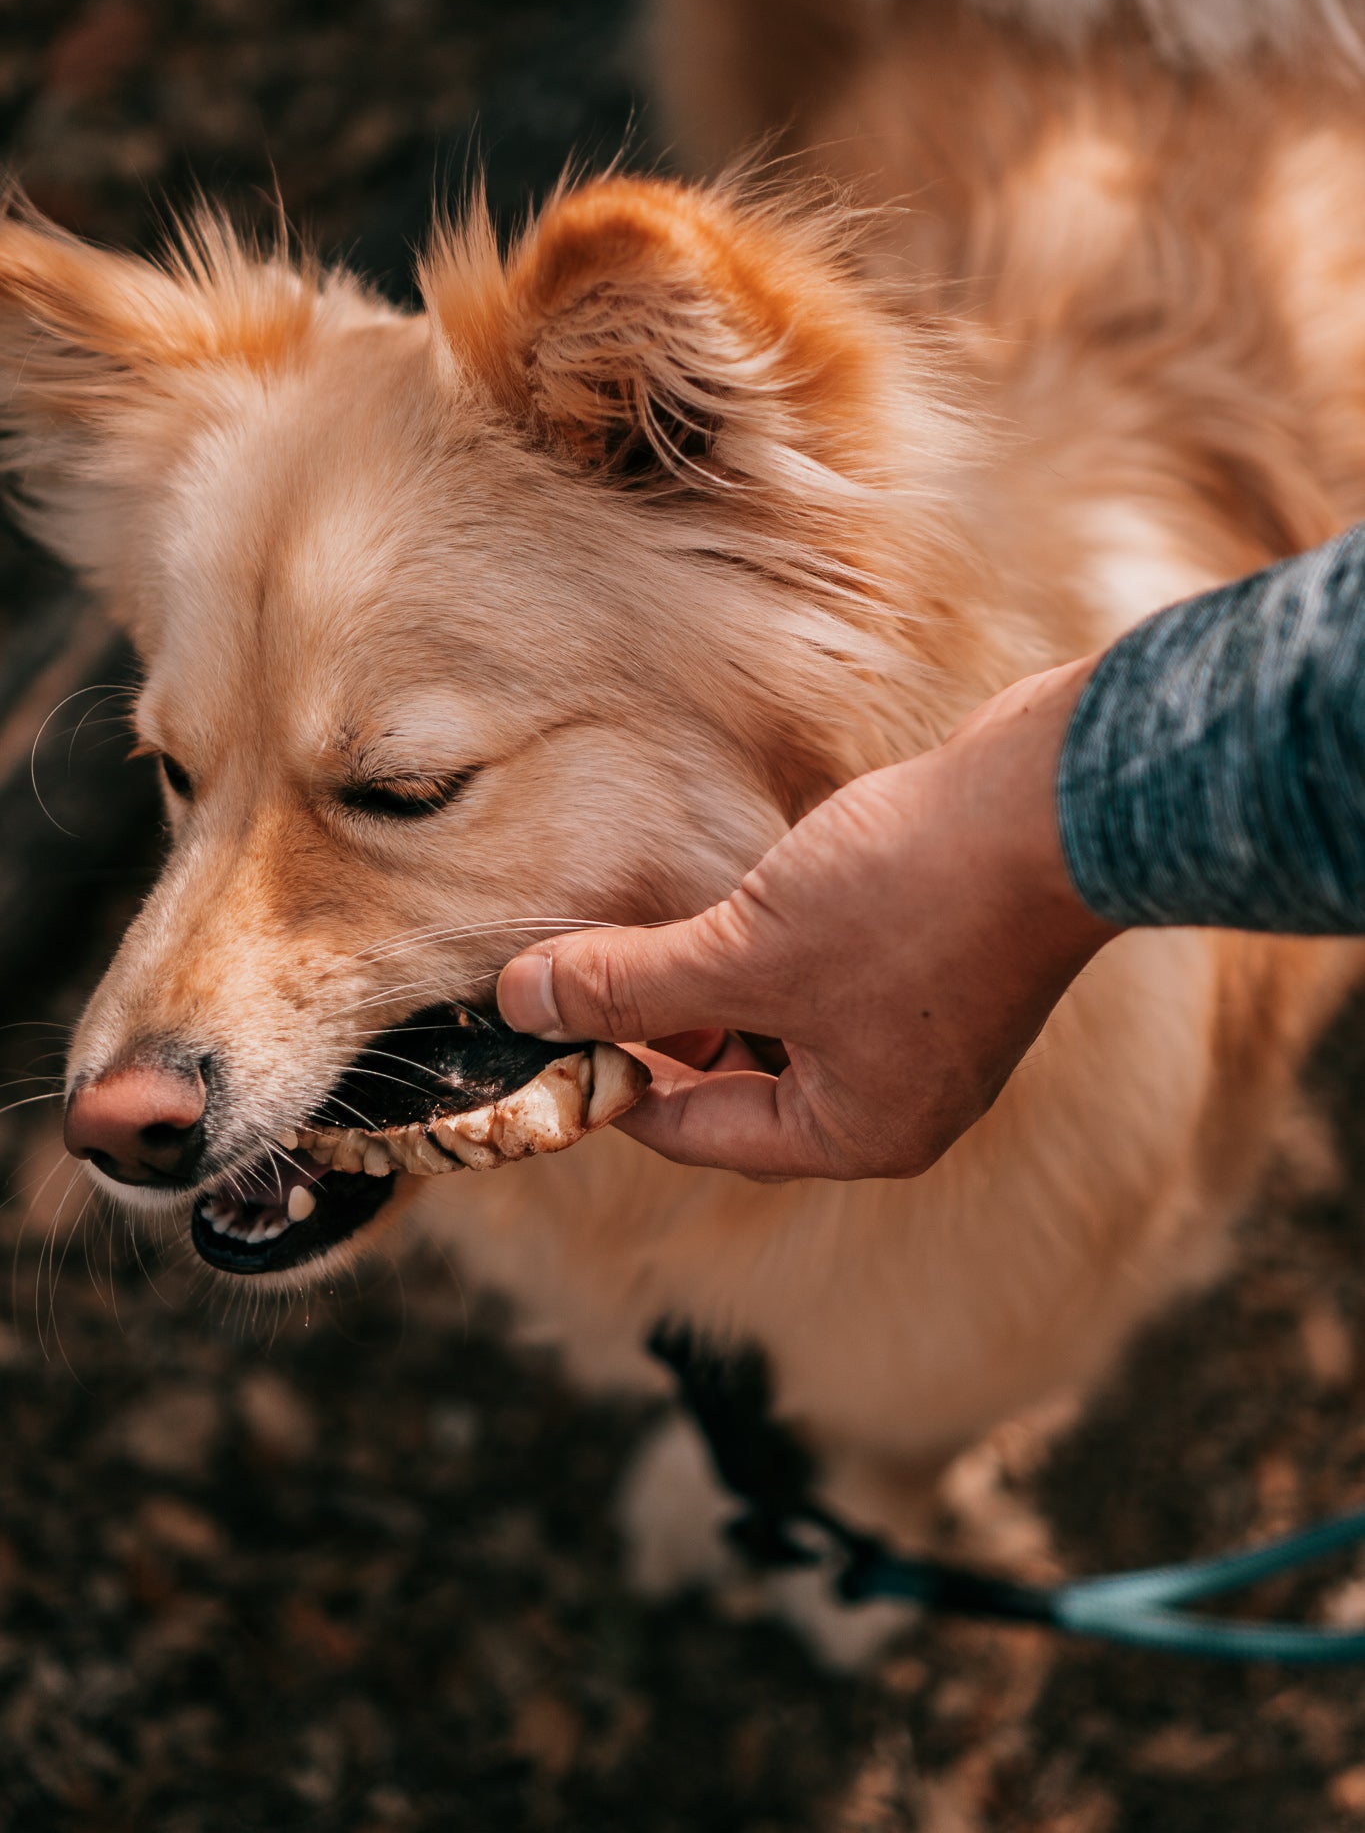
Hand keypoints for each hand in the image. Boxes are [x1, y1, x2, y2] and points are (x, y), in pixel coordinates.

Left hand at [496, 656, 1118, 1178]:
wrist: (1062, 801)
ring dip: (712, 980)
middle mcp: (898, 1097)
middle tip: (580, 971)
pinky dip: (771, 945)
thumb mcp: (747, 949)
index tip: (542, 1027)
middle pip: (740, 1082)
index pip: (698, 1132)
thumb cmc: (912, 896)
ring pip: (783, 1020)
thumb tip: (518, 1004)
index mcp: (857, 1132)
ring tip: (645, 925)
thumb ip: (631, 984)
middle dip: (659, 1027)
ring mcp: (928, 1028)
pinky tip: (734, 891)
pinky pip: (827, 972)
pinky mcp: (943, 958)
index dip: (610, 1080)